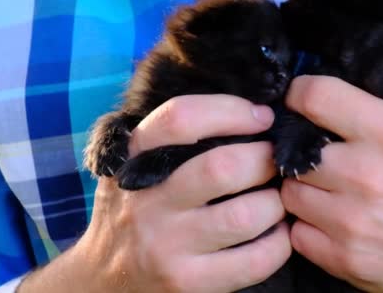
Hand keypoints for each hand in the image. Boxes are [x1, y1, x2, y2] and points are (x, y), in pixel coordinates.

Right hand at [19, 95, 290, 292]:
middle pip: (223, 168)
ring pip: (246, 215)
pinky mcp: (189, 283)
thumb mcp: (134, 165)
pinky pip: (255, 260)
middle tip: (276, 159)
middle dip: (265, 158)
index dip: (230, 110)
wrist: (103, 280)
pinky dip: (280, 242)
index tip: (262, 116)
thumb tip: (247, 108)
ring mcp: (166, 247)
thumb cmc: (135, 209)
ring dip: (277, 202)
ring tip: (277, 197)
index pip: (181, 118)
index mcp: (133, 160)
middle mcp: (146, 202)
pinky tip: (277, 232)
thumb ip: (173, 136)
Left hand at [281, 76, 382, 291]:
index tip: (306, 101)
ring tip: (335, 191)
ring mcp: (353, 223)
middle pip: (297, 148)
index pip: (316, 97)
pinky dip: (311, 226)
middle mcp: (369, 176)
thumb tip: (348, 77)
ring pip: (290, 191)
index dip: (304, 94)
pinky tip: (338, 222)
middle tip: (327, 155)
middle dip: (308, 148)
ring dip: (308, 188)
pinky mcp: (345, 261)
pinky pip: (298, 232)